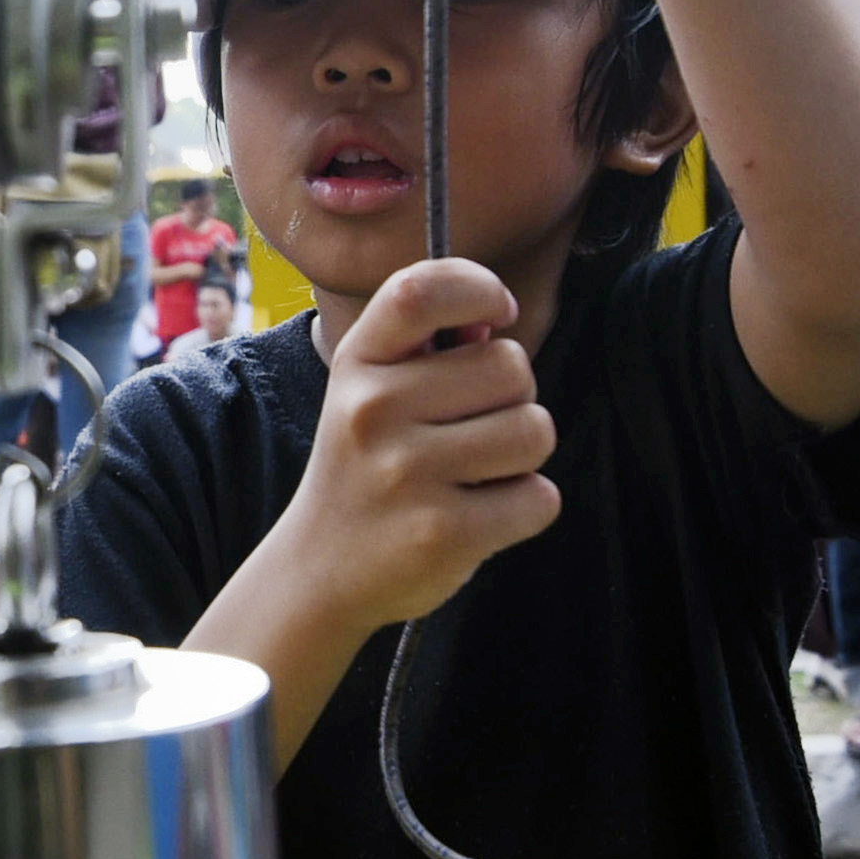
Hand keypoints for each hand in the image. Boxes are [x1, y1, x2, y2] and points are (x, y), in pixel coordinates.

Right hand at [269, 258, 559, 631]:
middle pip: (511, 367)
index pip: (421, 290)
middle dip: (515, 397)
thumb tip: (497, 321)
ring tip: (477, 474)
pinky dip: (526, 508)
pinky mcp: (443, 533)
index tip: (499, 313)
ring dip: (524, 455)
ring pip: (536, 431)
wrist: (319, 572)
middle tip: (473, 430)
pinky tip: (480, 517)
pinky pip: (540, 497)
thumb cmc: (367, 469)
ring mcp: (406, 473)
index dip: (478, 287)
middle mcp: (373, 410)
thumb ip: (428, 348)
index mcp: (357, 363)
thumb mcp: (369, 393)